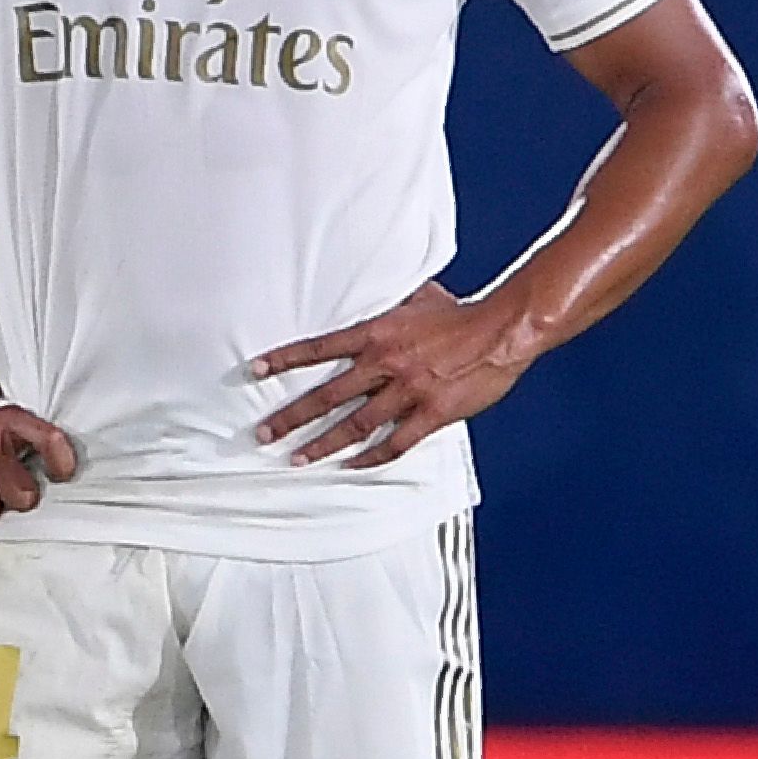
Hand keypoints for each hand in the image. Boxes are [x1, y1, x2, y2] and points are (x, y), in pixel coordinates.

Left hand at [254, 283, 533, 467]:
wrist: (502, 330)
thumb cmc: (461, 314)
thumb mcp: (417, 299)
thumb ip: (391, 306)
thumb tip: (380, 293)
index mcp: (376, 334)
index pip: (318, 348)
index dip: (283, 359)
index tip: (254, 370)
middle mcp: (384, 364)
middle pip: (326, 395)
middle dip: (291, 417)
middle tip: (263, 433)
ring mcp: (407, 391)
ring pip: (354, 424)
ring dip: (322, 444)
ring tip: (297, 458)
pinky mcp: (432, 413)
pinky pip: (396, 443)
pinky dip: (371, 457)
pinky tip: (352, 465)